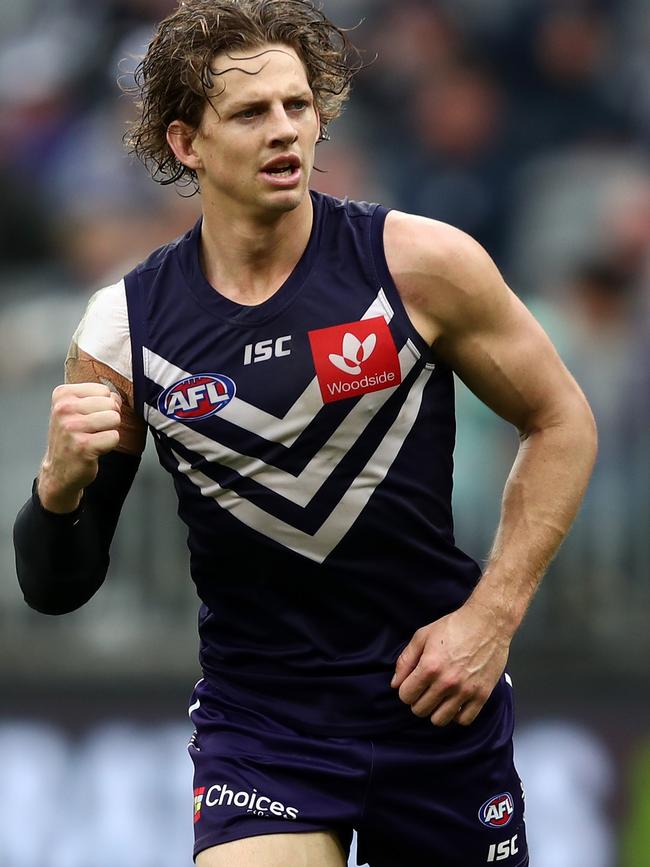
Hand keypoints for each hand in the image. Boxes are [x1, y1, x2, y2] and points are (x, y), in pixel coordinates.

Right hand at [38, 383, 121, 512]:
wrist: (58, 470)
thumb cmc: (70, 438)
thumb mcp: (74, 409)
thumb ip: (96, 397)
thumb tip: (117, 397)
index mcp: (62, 395)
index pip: (104, 390)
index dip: (104, 405)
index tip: (90, 416)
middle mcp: (64, 409)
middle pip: (111, 403)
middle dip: (108, 417)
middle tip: (93, 430)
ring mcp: (72, 427)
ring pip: (114, 418)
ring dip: (109, 431)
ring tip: (94, 438)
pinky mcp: (83, 445)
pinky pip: (114, 437)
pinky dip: (109, 445)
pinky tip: (94, 448)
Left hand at [390, 600, 510, 726]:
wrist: (487, 622)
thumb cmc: (454, 626)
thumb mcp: (422, 636)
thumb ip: (405, 660)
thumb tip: (395, 684)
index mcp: (430, 666)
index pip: (406, 696)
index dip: (406, 691)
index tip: (412, 684)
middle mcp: (447, 682)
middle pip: (420, 710)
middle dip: (418, 701)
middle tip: (425, 690)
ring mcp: (465, 690)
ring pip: (439, 720)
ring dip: (435, 711)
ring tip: (439, 698)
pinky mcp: (482, 695)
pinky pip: (464, 720)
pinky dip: (456, 715)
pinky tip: (455, 703)